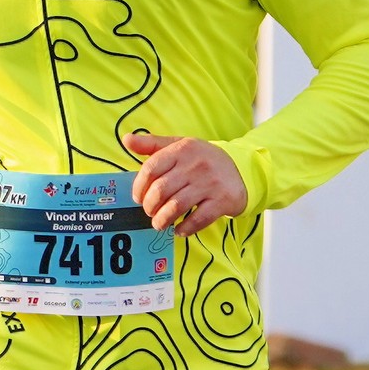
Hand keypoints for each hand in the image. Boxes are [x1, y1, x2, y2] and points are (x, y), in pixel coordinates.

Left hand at [125, 131, 246, 233]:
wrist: (241, 169)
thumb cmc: (202, 159)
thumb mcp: (179, 146)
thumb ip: (152, 144)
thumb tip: (126, 139)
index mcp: (182, 149)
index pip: (151, 168)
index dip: (139, 186)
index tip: (138, 197)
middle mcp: (195, 165)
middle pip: (160, 190)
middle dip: (149, 206)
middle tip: (149, 212)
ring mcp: (209, 183)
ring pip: (176, 206)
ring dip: (162, 220)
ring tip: (160, 223)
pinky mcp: (221, 201)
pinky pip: (198, 219)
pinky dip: (185, 228)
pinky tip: (179, 229)